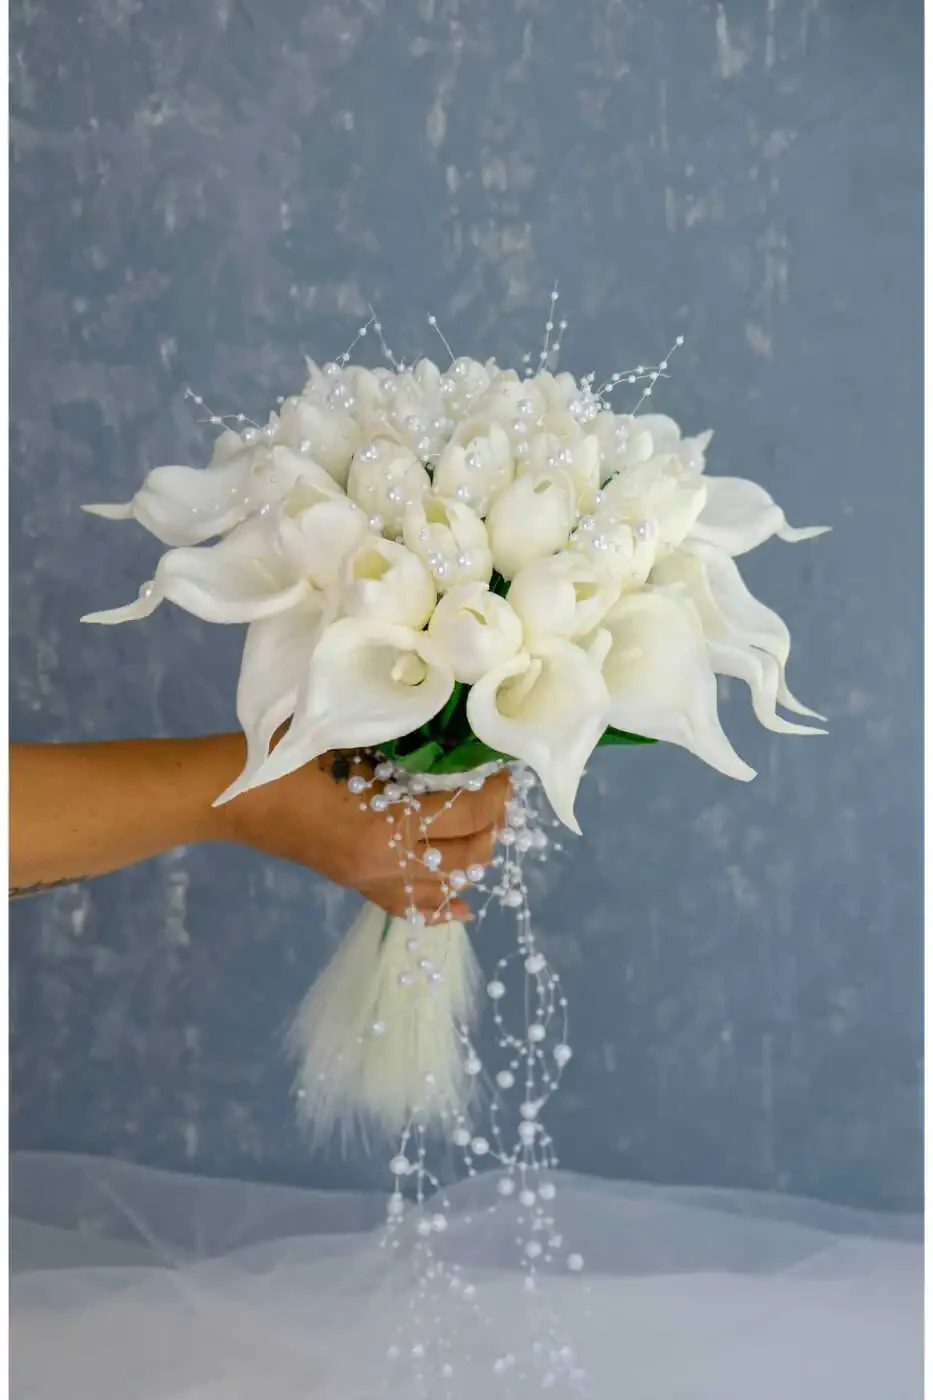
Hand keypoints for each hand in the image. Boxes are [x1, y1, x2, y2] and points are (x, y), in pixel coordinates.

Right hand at [211, 749, 510, 922]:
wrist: (236, 794)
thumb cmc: (288, 755)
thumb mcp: (351, 738)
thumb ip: (402, 745)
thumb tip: (453, 743)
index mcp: (386, 824)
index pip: (468, 815)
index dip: (496, 792)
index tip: (505, 768)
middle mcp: (384, 862)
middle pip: (465, 857)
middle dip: (493, 826)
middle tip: (499, 794)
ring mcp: (368, 878)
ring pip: (443, 886)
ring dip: (472, 859)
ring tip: (484, 828)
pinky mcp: (355, 883)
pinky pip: (406, 907)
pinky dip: (438, 907)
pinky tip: (461, 907)